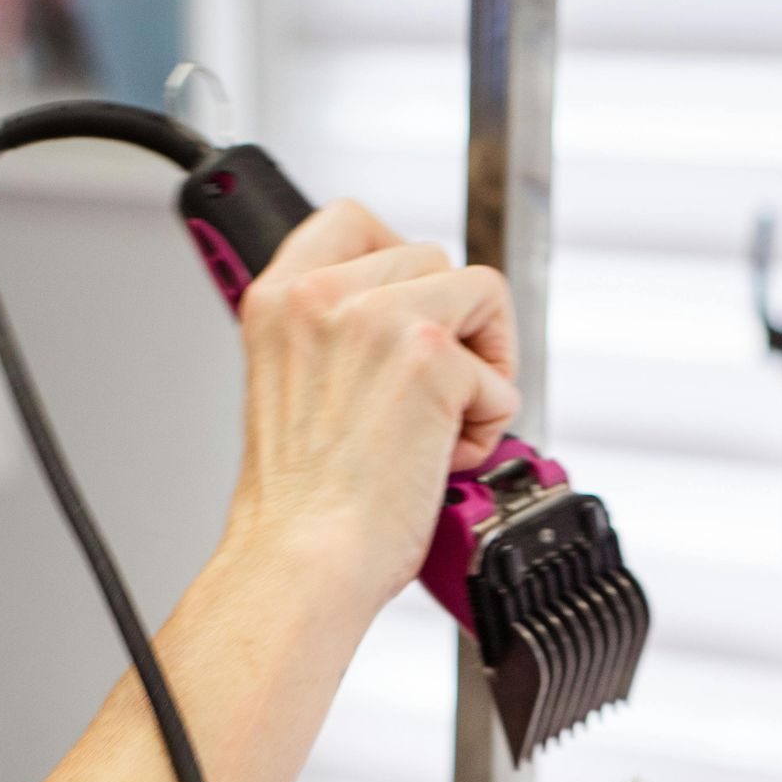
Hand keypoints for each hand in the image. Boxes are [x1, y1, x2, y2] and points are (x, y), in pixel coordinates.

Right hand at [224, 202, 521, 608]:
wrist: (301, 560)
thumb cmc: (300, 507)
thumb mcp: (292, 389)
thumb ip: (335, 340)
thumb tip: (404, 323)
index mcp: (278, 299)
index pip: (353, 221)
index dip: (400, 259)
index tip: (416, 306)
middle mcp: (322, 295)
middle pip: (432, 258)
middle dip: (451, 328)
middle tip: (431, 400)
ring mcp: (377, 318)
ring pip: (480, 295)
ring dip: (480, 366)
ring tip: (443, 428)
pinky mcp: (431, 357)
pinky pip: (502, 374)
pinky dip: (492, 423)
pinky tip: (445, 458)